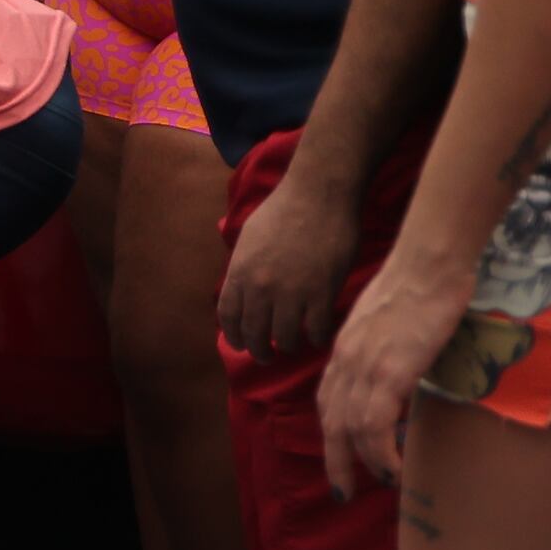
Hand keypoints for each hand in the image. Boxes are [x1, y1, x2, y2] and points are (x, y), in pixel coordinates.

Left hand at [216, 162, 357, 355]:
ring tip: (293, 347)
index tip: (240, 344)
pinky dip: (317, 338)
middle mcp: (260, 288)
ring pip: (285, 338)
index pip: (228, 317)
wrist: (319, 194)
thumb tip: (241, 286)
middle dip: (259, 350)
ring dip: (288, 347)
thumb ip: (244, 266)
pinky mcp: (322, 292)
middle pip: (254, 334)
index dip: (233, 336)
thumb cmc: (284, 209)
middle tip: (267, 356)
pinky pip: (316, 329)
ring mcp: (291, 293)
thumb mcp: (249, 237)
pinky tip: (319, 337)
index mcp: (239, 273)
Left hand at [312, 246, 471, 499]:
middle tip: (343, 491)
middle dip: (335, 461)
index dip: (332, 434)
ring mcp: (364, 367)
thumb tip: (402, 375)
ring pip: (350, 429)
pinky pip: (373, 423)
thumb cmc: (421, 286)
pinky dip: (379, 452)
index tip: (341, 459)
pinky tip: (391, 469)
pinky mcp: (388, 371)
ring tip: (379, 484)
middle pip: (331, 422)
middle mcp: (346, 362)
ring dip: (362, 463)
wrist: (430, 263)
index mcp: (345, 351)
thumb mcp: (392, 324)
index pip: (328, 402)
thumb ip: (388, 351)